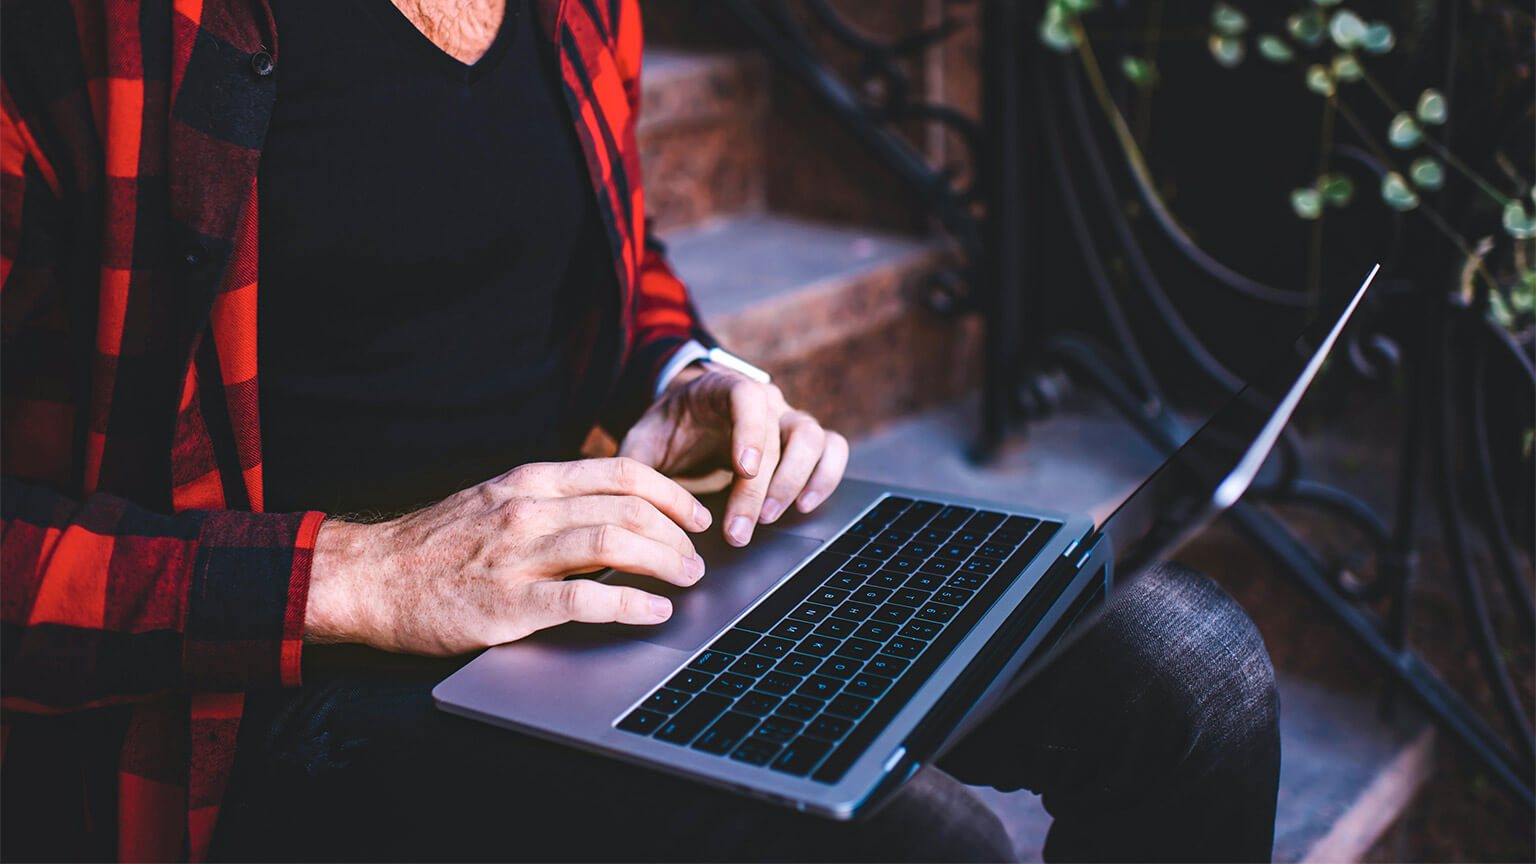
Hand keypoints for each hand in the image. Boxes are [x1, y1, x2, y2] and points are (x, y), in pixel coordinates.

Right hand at [304, 458, 712, 654]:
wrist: (369, 578)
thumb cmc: (434, 546)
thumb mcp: (493, 502)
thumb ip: (546, 501)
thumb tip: (608, 509)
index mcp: (530, 482)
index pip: (621, 471)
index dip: (670, 491)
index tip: (694, 512)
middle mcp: (529, 510)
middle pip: (629, 506)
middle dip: (677, 532)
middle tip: (697, 557)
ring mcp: (519, 555)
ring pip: (615, 543)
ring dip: (665, 562)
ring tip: (687, 580)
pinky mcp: (509, 603)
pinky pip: (585, 598)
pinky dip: (630, 604)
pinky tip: (653, 611)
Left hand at [618, 366, 848, 546]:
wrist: (686, 418)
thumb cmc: (665, 430)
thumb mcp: (641, 442)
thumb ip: (636, 466)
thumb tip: (629, 501)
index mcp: (723, 388)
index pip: (748, 397)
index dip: (751, 432)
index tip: (743, 470)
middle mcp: (764, 400)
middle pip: (781, 433)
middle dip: (763, 487)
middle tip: (740, 529)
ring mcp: (787, 418)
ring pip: (816, 439)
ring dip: (798, 482)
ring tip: (769, 518)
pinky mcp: (802, 442)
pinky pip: (832, 450)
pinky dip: (826, 477)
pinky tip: (804, 506)